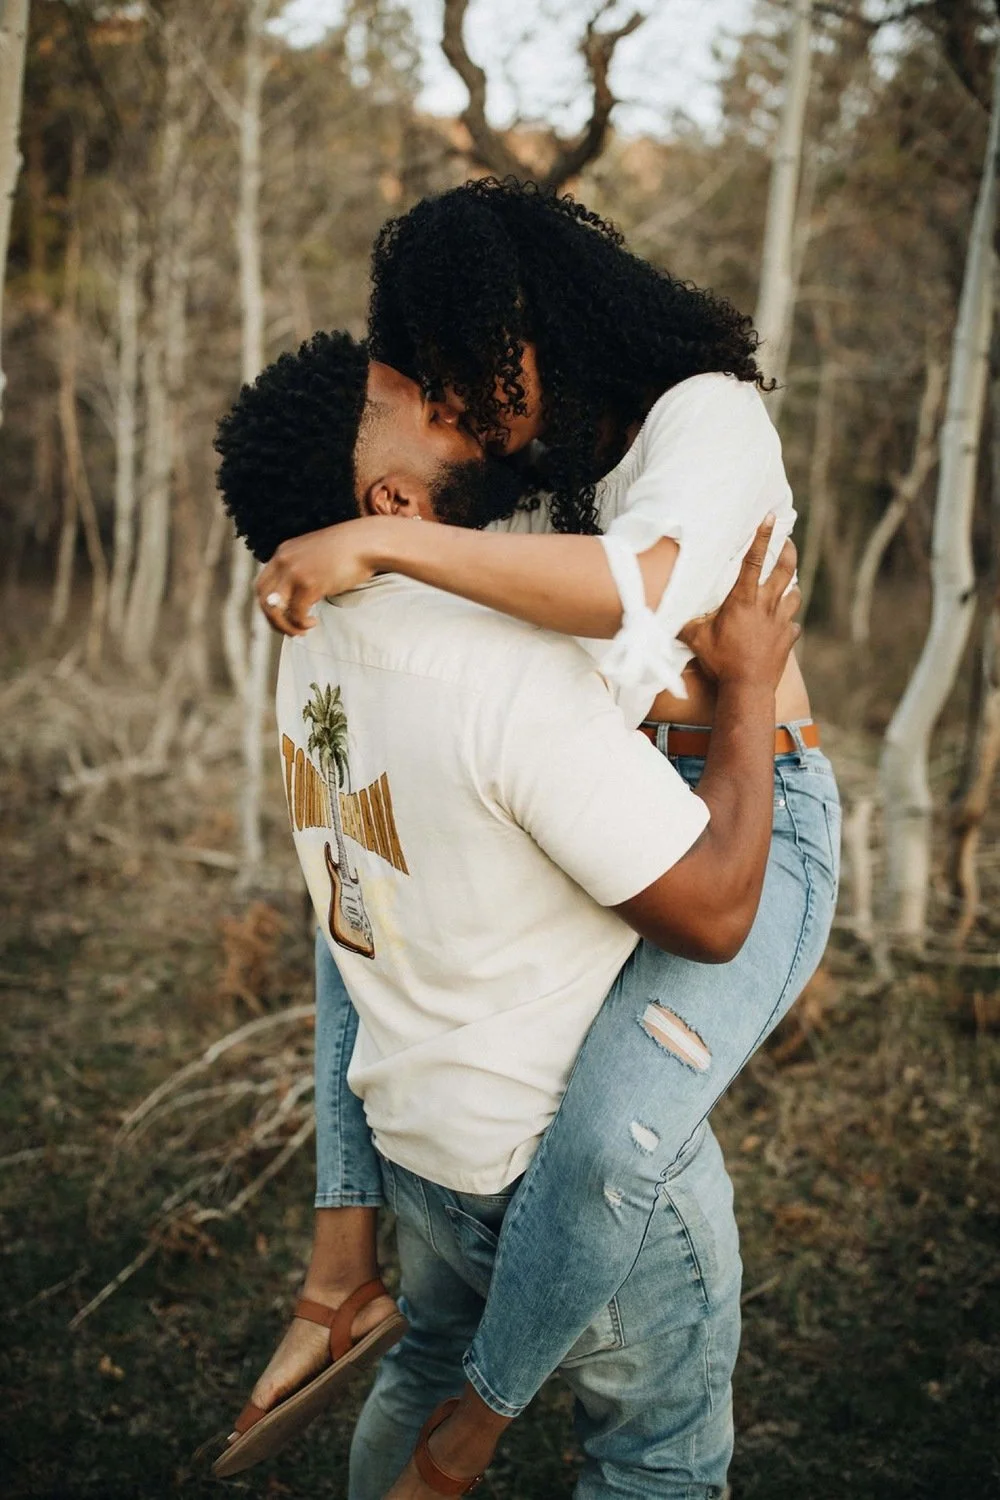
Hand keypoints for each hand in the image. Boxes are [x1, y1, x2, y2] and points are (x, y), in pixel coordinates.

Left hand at [256, 518, 380, 635]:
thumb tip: (297, 596)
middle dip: (273, 619)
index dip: (268, 604)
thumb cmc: (348, 551)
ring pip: (275, 608)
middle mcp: (284, 561)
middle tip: (288, 629)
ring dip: (285, 625)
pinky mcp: (309, 584)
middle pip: (263, 598)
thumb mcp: (315, 555)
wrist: (367, 542)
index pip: (262, 583)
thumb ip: (301, 569)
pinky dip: (302, 623)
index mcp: (283, 552)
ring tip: (300, 631)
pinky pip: (296, 613)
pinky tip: (313, 622)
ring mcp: (295, 572)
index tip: (282, 615)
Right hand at [678, 517, 799, 690]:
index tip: (771, 518)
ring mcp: (781, 622)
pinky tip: (783, 625)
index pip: (754, 561)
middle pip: (785, 570)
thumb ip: (684, 623)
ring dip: (791, 587)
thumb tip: (663, 613)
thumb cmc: (720, 661)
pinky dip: (789, 622)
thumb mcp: (696, 640)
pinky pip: (793, 625)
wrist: (747, 688)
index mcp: (744, 600)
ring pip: (794, 594)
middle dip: (788, 551)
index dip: (763, 537)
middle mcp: (767, 606)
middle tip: (788, 541)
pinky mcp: (788, 639)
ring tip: (786, 584)